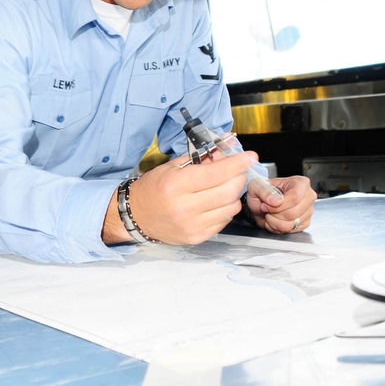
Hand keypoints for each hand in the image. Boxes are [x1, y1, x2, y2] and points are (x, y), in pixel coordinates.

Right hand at [102, 149, 256, 245]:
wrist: (135, 216)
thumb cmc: (153, 188)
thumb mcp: (173, 167)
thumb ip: (202, 158)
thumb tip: (227, 147)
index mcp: (176, 185)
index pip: (217, 173)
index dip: (237, 164)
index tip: (249, 157)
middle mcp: (184, 207)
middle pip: (229, 192)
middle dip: (239, 177)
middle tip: (238, 170)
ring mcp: (192, 226)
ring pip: (230, 208)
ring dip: (233, 194)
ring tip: (224, 186)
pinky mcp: (197, 238)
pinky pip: (224, 221)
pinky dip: (225, 208)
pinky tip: (215, 201)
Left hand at [245, 174, 315, 233]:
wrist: (261, 202)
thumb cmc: (262, 192)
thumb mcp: (256, 186)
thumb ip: (264, 191)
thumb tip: (277, 201)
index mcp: (300, 182)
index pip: (294, 197)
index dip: (278, 205)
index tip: (266, 204)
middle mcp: (308, 196)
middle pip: (293, 213)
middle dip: (274, 214)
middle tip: (266, 208)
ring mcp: (308, 211)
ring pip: (291, 224)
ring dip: (274, 222)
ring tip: (270, 214)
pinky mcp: (305, 223)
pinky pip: (290, 230)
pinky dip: (277, 227)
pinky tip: (275, 219)